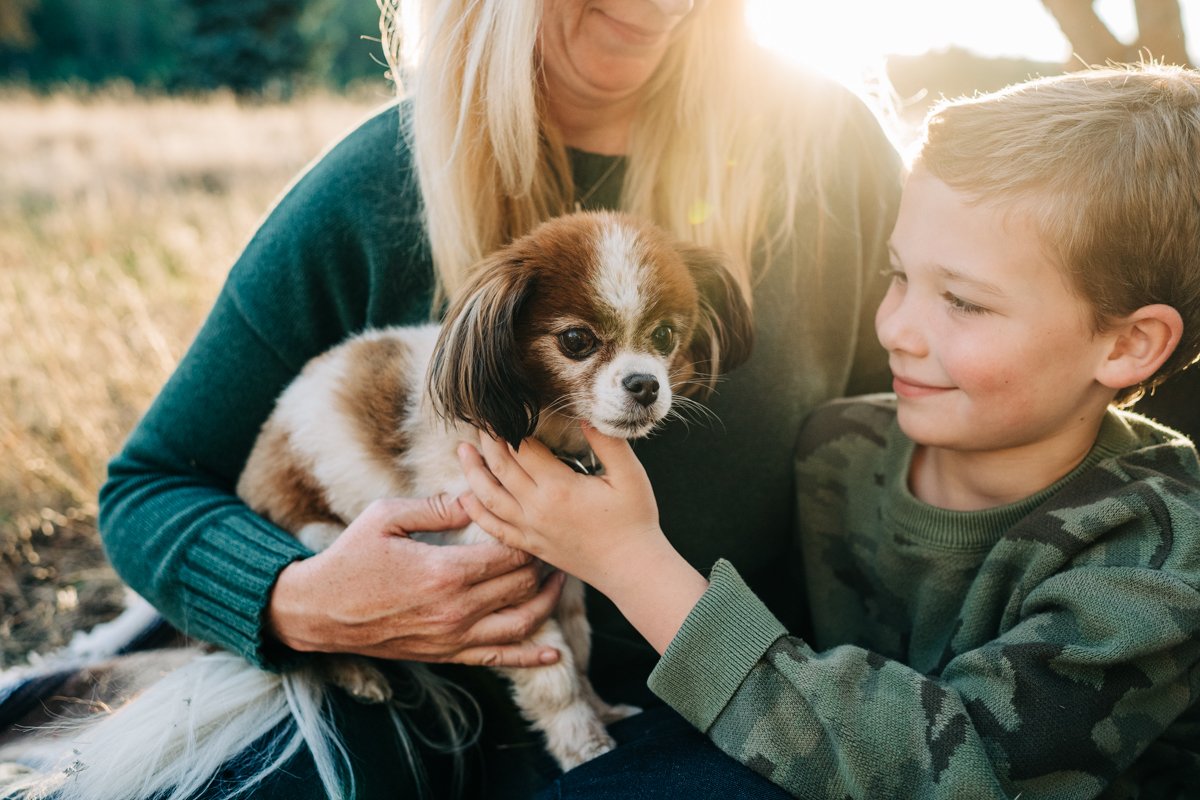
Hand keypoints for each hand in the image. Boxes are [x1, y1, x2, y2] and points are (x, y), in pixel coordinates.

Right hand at [267, 494, 564, 667]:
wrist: (319, 611)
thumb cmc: (350, 558)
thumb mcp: (387, 518)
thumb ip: (437, 507)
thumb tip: (477, 495)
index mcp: (444, 571)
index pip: (510, 555)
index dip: (530, 537)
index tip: (535, 521)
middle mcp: (455, 609)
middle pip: (522, 587)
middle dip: (544, 564)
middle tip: (554, 545)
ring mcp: (452, 637)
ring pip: (520, 624)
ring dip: (547, 603)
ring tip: (559, 582)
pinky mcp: (446, 655)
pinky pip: (498, 659)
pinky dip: (530, 656)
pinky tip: (553, 651)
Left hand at [456, 423, 663, 591]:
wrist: (631, 568)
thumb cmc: (635, 520)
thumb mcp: (629, 475)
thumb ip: (607, 442)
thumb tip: (583, 414)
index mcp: (558, 487)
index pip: (523, 448)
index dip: (509, 426)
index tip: (501, 408)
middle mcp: (537, 508)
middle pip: (501, 467)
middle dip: (488, 441)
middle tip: (480, 421)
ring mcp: (530, 529)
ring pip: (489, 497)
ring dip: (472, 472)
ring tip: (462, 451)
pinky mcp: (530, 546)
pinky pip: (494, 528)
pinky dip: (476, 512)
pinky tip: (466, 498)